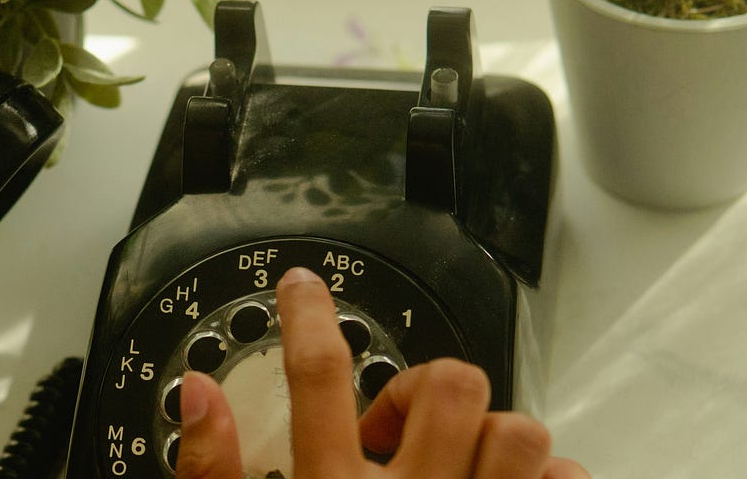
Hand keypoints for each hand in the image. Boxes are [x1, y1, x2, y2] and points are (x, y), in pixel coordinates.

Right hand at [176, 267, 588, 478]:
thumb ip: (211, 467)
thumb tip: (198, 394)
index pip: (317, 375)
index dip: (309, 312)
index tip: (305, 286)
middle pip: (450, 385)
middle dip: (428, 390)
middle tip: (398, 428)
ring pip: (519, 430)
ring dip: (490, 435)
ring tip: (455, 460)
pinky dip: (548, 478)